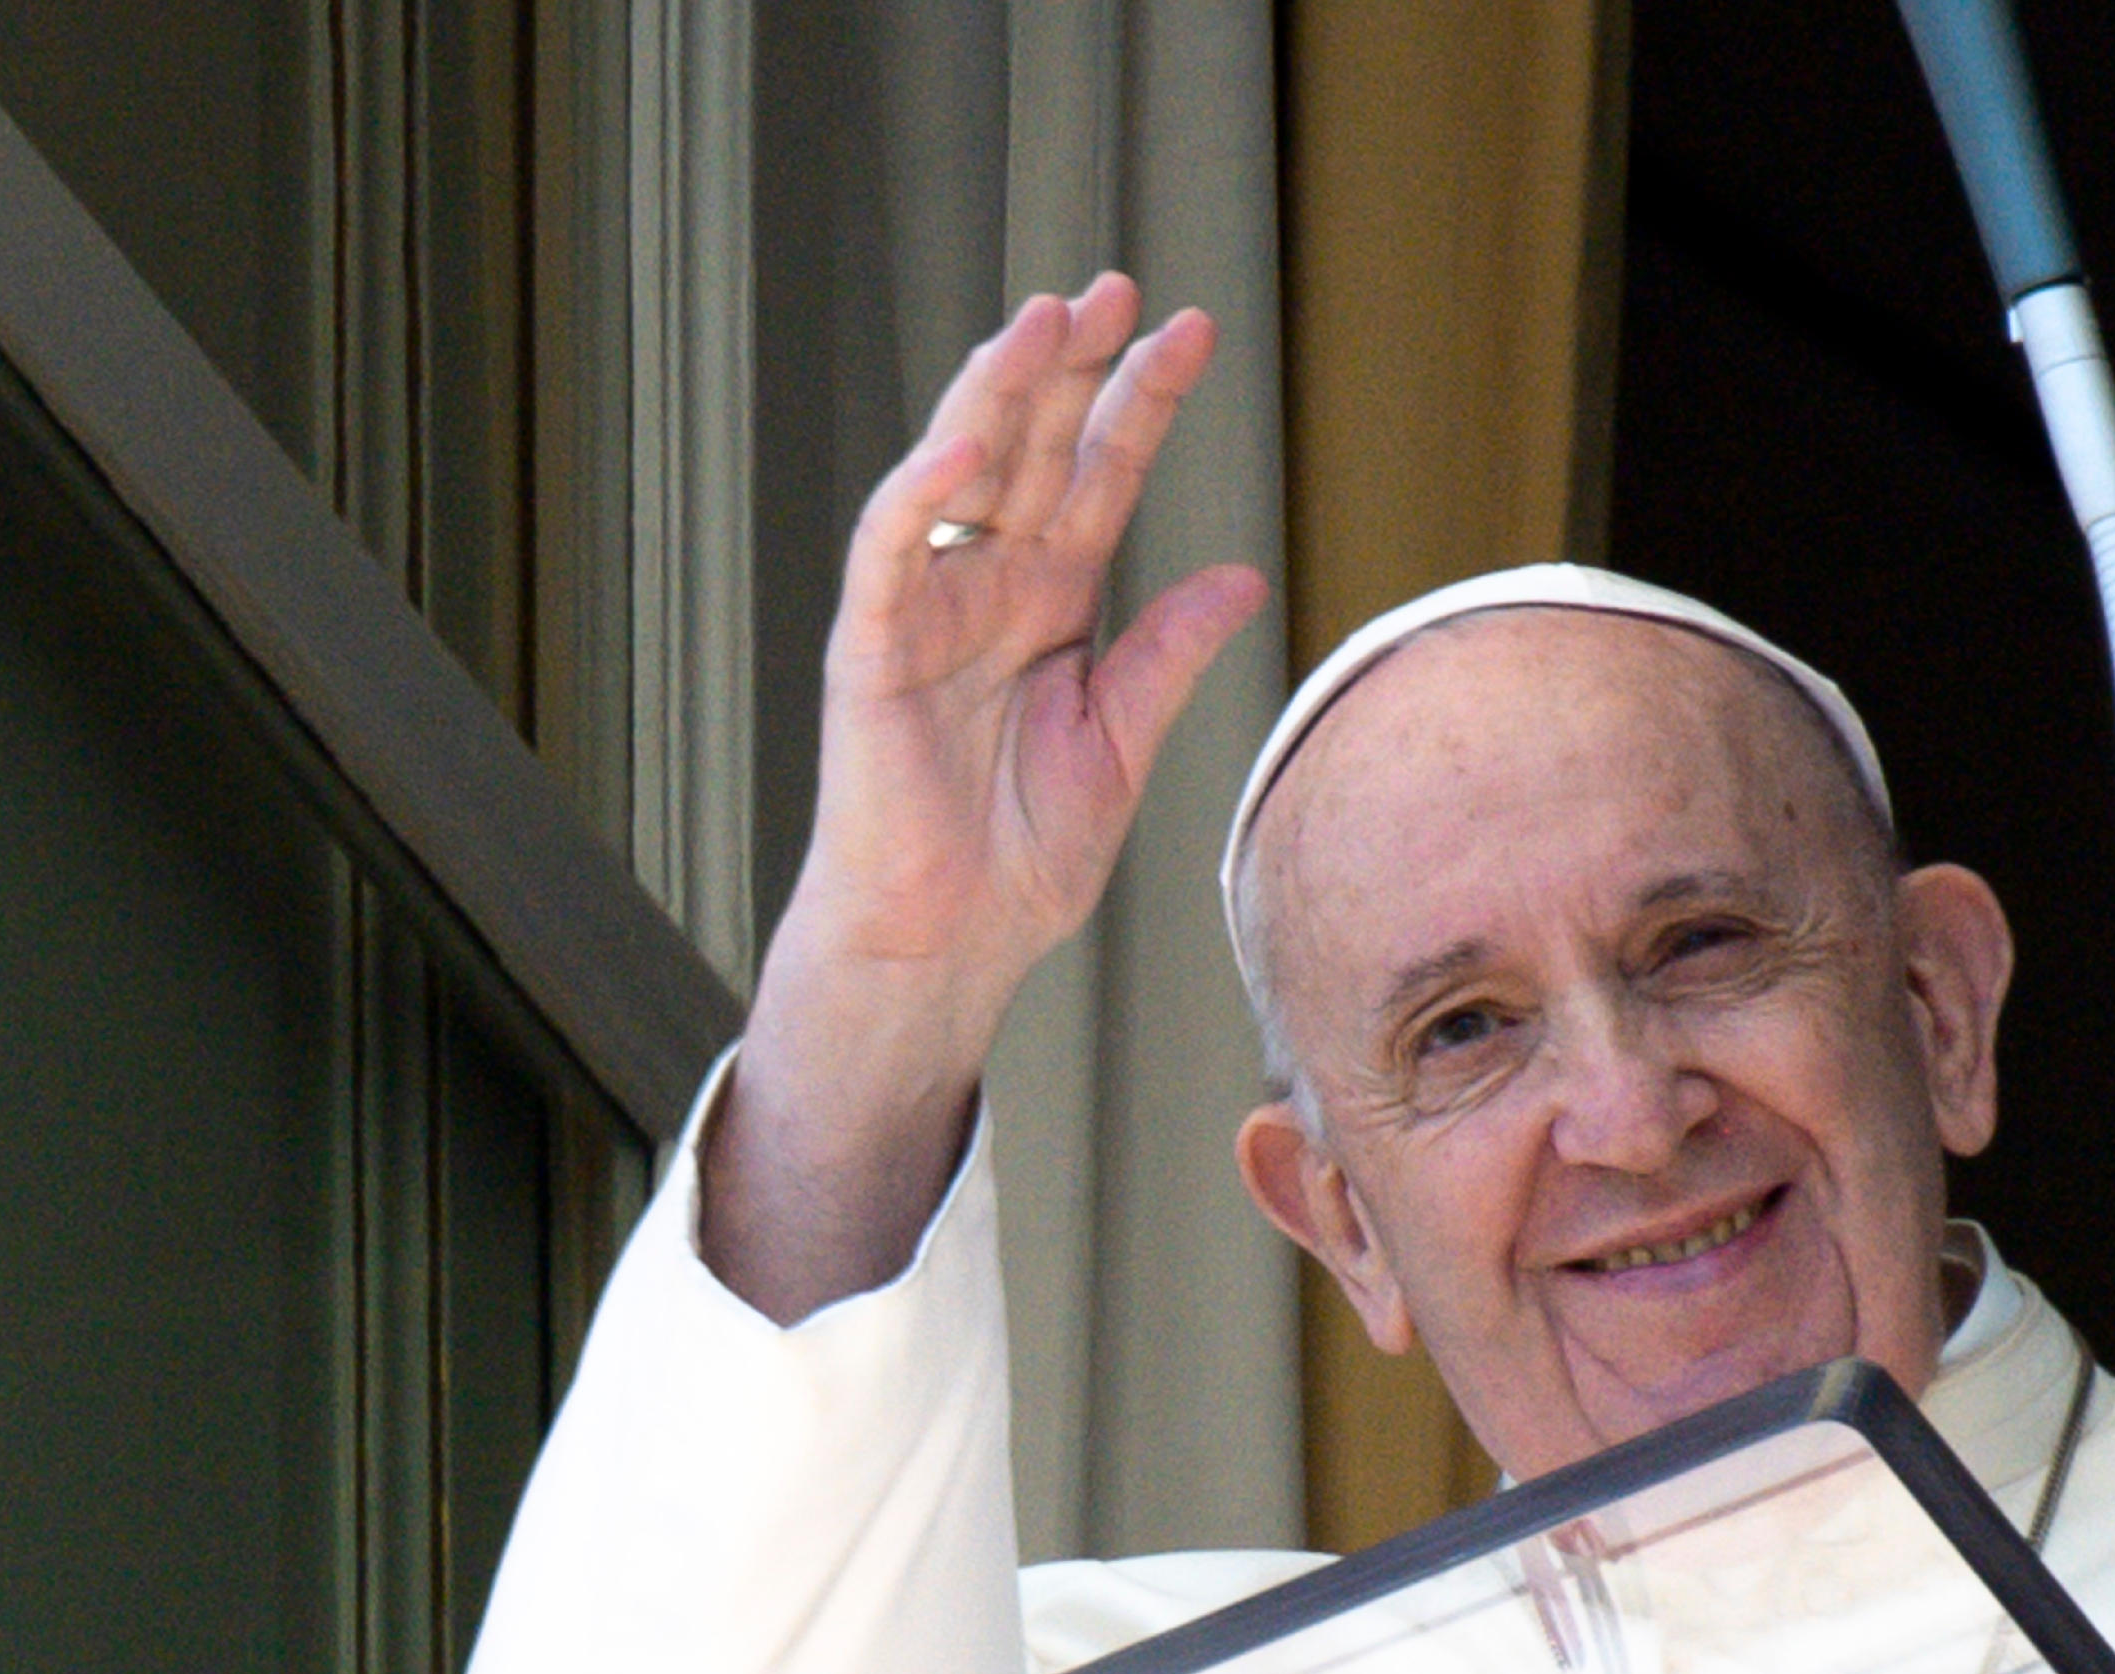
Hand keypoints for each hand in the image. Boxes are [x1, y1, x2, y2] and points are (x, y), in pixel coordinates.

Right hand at [706, 275, 1270, 1319]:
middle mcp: (987, 588)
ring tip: (1046, 319)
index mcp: (1051, 603)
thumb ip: (1169, 655)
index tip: (1189, 333)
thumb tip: (1243, 576)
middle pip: (1032, 450)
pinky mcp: (871, 649)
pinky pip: (892, 551)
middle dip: (1071, 368)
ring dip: (996, 393)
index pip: (1098, 476)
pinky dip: (923, 493)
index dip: (1138, 404)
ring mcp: (926, 610)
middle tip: (1118, 289)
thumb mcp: (1123, 743)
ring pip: (959, 473)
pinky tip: (970, 442)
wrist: (952, 943)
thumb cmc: (1024, 857)